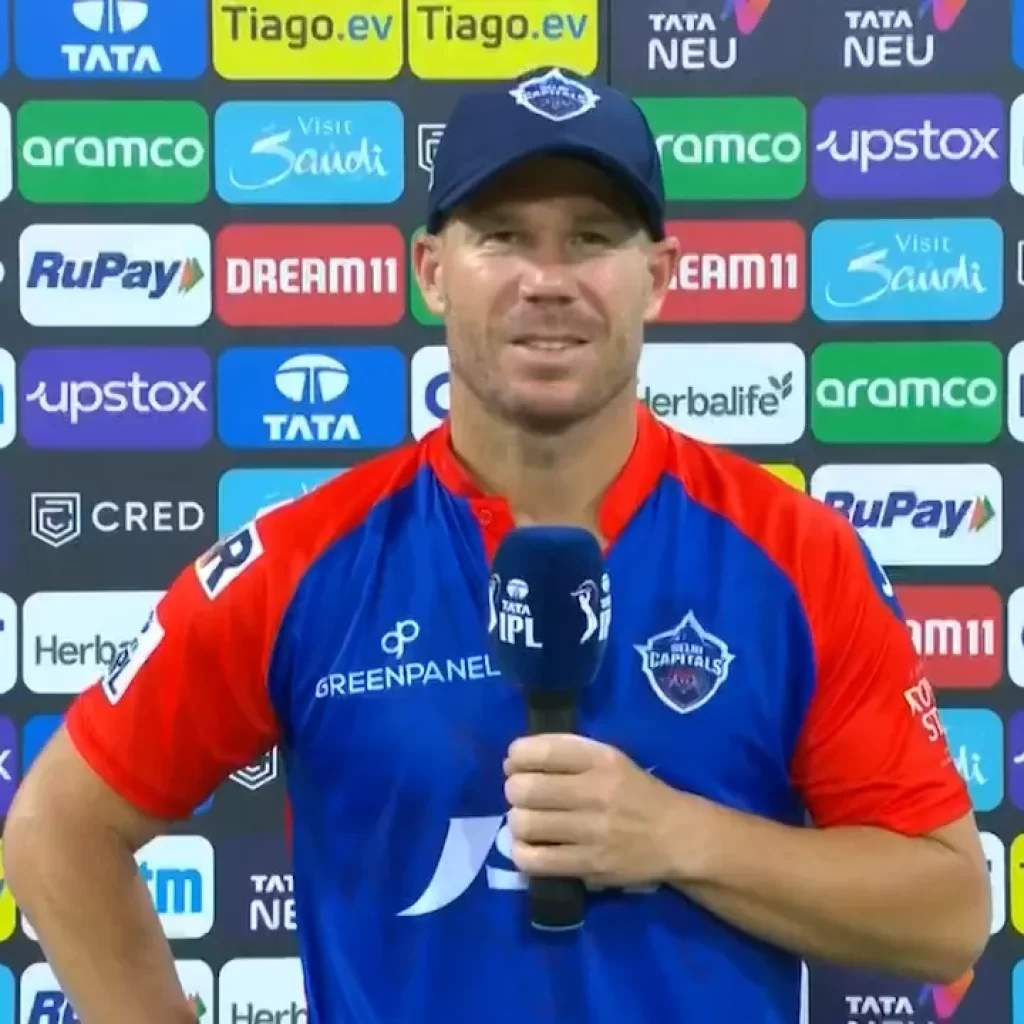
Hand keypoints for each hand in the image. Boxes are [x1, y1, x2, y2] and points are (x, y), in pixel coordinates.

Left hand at [503, 734, 683, 888]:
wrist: (678, 837)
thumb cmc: (637, 792)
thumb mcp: (611, 758)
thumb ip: (569, 752)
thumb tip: (515, 760)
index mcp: (601, 759)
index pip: (541, 751)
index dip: (516, 757)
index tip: (515, 765)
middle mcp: (597, 792)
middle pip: (525, 789)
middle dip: (514, 791)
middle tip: (522, 796)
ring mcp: (594, 831)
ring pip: (525, 824)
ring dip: (517, 822)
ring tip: (527, 822)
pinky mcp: (591, 865)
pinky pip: (536, 860)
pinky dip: (521, 853)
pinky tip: (529, 847)